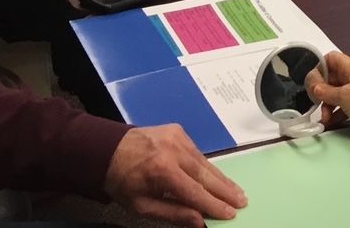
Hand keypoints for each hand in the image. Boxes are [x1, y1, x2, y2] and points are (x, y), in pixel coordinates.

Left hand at [105, 125, 245, 226]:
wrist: (106, 149)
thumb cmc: (122, 182)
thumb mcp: (142, 206)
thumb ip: (173, 213)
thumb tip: (200, 221)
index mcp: (162, 171)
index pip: (195, 192)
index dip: (215, 204)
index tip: (231, 213)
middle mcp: (174, 151)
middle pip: (206, 174)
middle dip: (225, 190)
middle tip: (242, 201)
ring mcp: (177, 137)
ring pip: (205, 161)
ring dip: (221, 178)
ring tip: (236, 191)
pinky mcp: (177, 130)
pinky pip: (197, 152)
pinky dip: (207, 165)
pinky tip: (216, 176)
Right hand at [306, 51, 349, 134]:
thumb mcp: (343, 98)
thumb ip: (326, 91)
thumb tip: (314, 87)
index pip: (331, 58)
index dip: (319, 68)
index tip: (313, 84)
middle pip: (332, 76)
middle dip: (322, 92)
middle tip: (316, 105)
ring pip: (337, 91)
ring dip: (328, 104)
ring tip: (325, 119)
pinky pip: (345, 101)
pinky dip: (337, 110)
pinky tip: (331, 122)